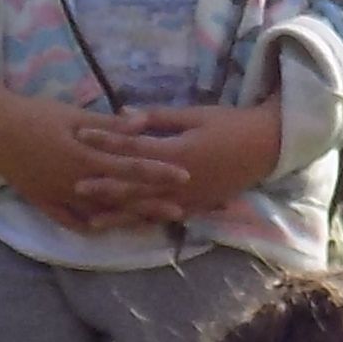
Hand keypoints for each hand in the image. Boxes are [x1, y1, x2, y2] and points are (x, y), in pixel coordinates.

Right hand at [0, 74, 183, 229]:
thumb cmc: (34, 114)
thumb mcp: (73, 114)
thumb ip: (110, 124)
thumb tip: (145, 124)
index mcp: (85, 156)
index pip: (130, 167)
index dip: (159, 172)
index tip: (185, 176)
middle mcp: (75, 181)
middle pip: (121, 195)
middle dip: (151, 203)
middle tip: (181, 210)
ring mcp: (58, 195)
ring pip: (99, 212)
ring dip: (125, 218)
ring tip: (151, 222)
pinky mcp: (42, 200)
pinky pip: (67, 219)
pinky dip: (86, 225)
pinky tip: (105, 229)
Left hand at [76, 100, 284, 217]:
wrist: (269, 146)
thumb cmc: (232, 125)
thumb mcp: (196, 114)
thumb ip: (160, 116)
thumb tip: (125, 115)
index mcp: (177, 152)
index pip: (133, 146)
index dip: (105, 140)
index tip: (80, 134)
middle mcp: (180, 179)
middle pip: (134, 184)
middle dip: (104, 186)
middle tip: (73, 187)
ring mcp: (189, 196)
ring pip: (147, 207)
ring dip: (120, 214)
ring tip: (92, 220)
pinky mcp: (198, 204)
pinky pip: (167, 216)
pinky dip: (146, 223)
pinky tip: (129, 227)